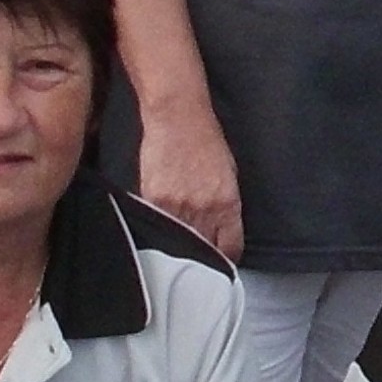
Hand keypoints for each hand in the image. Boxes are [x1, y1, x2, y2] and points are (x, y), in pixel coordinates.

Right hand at [136, 100, 243, 260]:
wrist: (177, 118)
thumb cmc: (206, 141)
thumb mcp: (229, 175)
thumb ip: (226, 206)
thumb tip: (221, 230)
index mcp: (227, 204)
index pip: (229, 248)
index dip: (225, 260)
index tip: (221, 262)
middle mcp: (203, 210)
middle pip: (204, 252)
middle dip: (203, 259)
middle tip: (199, 263)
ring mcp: (176, 207)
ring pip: (179, 243)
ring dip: (180, 249)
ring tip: (179, 250)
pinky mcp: (152, 200)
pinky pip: (157, 226)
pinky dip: (160, 231)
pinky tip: (161, 231)